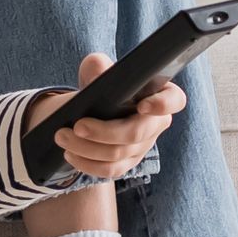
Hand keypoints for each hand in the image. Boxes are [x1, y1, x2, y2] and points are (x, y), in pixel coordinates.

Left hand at [28, 53, 185, 180]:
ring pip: (119, 154)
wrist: (91, 107)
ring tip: (62, 136)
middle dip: (105, 131)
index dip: (162, 105)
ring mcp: (142, 146)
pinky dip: (87, 164)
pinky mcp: (127, 163)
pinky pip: (110, 170)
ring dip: (87, 148)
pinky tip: (69, 154)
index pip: (174, 100)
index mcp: (158, 95)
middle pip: (137, 133)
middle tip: (77, 125)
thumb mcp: (97, 68)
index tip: (141, 106)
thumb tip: (98, 74)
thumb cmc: (101, 82)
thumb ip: (98, 66)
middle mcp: (155, 123)